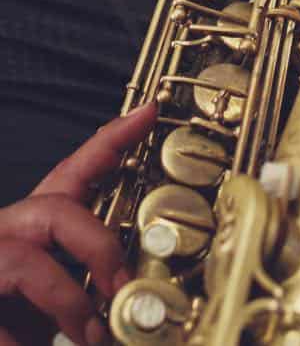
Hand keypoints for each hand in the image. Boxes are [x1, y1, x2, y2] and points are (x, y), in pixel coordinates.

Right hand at [0, 103, 156, 345]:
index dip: (111, 139)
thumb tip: (133, 289)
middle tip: (122, 288)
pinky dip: (25, 342)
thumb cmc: (14, 316)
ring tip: (92, 337)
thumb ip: (86, 279)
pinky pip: (2, 325)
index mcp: (26, 226)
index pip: (70, 171)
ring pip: (26, 263)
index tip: (148, 112)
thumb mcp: (53, 290)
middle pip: (53, 209)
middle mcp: (0, 234)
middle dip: (98, 247)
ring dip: (69, 304)